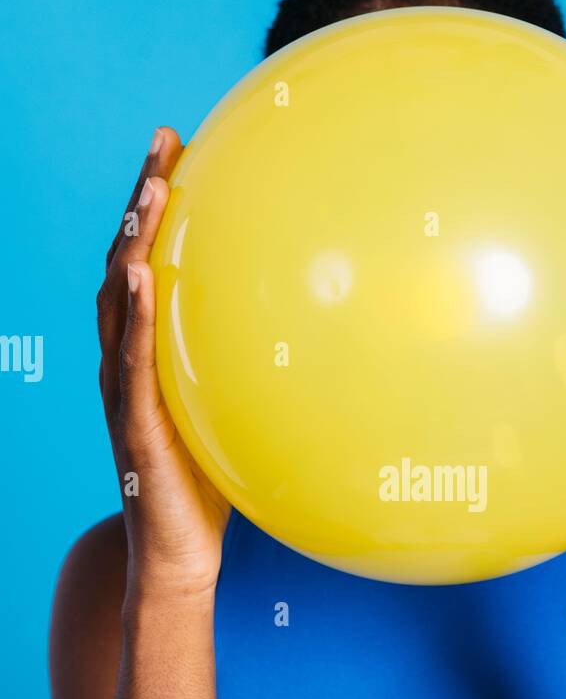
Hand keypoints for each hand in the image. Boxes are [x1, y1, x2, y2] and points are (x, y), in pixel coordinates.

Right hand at [97, 127, 229, 601]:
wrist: (179, 555)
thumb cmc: (209, 486)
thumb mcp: (231, 412)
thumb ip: (246, 369)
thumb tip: (312, 332)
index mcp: (150, 355)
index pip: (149, 265)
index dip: (157, 211)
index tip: (178, 151)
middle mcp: (128, 362)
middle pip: (126, 264)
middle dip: (141, 203)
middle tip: (163, 144)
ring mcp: (124, 391)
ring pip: (119, 303)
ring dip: (132, 243)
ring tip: (150, 192)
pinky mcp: (134, 425)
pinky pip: (130, 362)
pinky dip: (132, 317)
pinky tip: (140, 276)